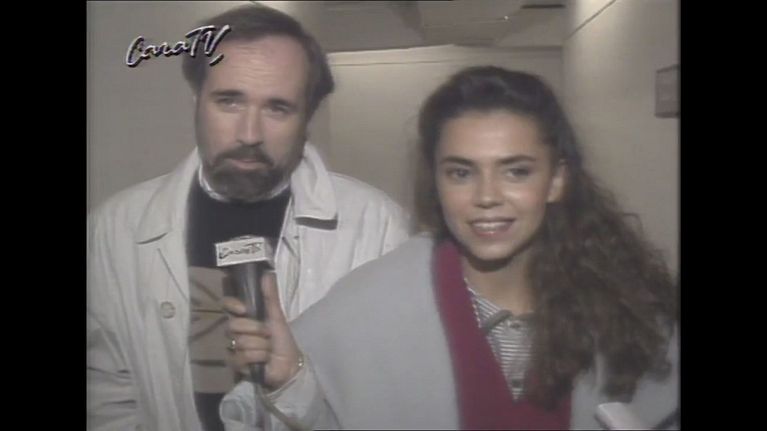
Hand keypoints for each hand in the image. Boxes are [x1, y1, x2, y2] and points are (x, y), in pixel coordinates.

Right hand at [221, 271, 301, 388]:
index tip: (244, 309)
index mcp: (245, 317)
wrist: (289, 365)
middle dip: (255, 330)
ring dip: (260, 346)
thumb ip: (270, 296)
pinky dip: (257, 358)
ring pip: (240, 342)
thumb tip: (267, 273)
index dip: (232, 305)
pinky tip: (263, 360)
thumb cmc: (283, 340)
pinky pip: (240, 357)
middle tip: (268, 334)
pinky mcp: (235, 364)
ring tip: (269, 350)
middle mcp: (237, 331)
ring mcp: (235, 347)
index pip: (228, 305)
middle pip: (233, 325)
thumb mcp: (277, 316)